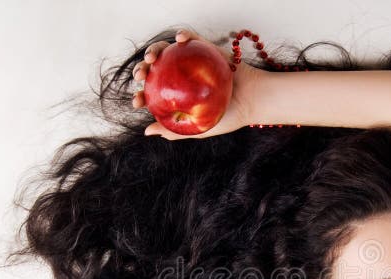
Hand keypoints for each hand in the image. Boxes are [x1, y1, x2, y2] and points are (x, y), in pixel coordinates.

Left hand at [131, 28, 264, 139]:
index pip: (153, 94)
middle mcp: (181, 77)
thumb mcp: (199, 129)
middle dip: (141, 70)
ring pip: (166, 51)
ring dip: (155, 50)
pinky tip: (179, 39)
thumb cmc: (229, 117)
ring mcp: (191, 62)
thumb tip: (146, 131)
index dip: (140, 96)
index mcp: (178, 95)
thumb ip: (174, 131)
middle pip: (155, 69)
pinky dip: (184, 35)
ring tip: (152, 57)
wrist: (253, 100)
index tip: (137, 101)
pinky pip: (192, 38)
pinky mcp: (205, 49)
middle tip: (141, 77)